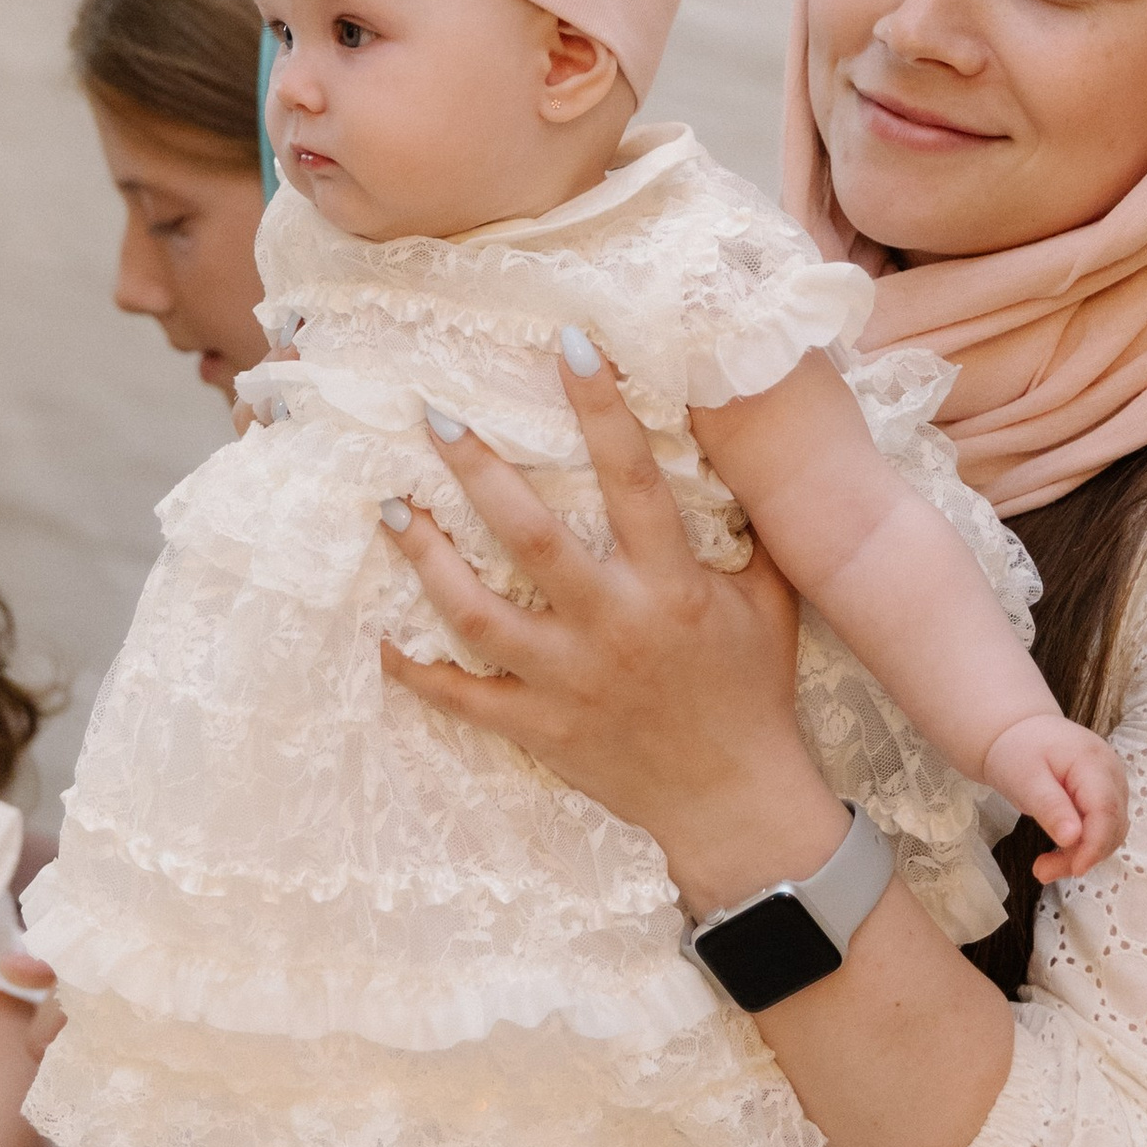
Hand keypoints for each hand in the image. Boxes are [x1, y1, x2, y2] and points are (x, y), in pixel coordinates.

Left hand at [374, 332, 843, 916]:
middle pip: (531, 538)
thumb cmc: (751, 690)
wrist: (736, 803)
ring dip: (426, 558)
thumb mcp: (768, 600)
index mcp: (671, 586)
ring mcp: (568, 681)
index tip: (568, 342)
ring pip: (477, 613)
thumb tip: (728, 441)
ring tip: (390, 508)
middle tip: (436, 414)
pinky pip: (462, 697)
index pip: (632, 480)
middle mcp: (612, 627)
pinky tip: (379, 634)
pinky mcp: (540, 729)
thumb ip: (749, 525)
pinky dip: (415, 670)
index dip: (601, 408)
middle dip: (479, 472)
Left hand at [980, 713, 1129, 883]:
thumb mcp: (1025, 779)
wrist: (1018, 732)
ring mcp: (1112, 785)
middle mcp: (1111, 774)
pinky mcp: (1104, 797)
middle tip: (1041, 871)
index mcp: (1093, 762)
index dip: (1095, 845)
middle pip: (1111, 826)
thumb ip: (1049, 807)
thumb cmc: (1018, 751)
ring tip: (1043, 867)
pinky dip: (1082, 847)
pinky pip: (1101, 829)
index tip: (1075, 869)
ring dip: (1081, 855)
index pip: (1106, 810)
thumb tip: (1073, 839)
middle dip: (1083, 855)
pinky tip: (1057, 854)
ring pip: (1110, 833)